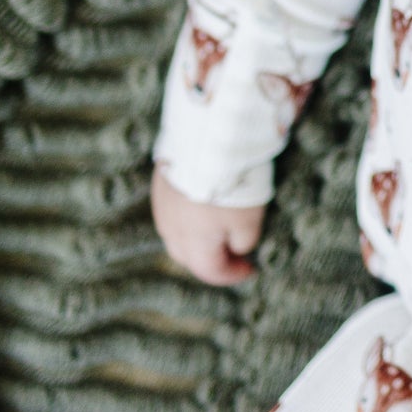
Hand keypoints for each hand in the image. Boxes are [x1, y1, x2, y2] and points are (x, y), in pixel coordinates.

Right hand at [151, 164, 266, 284]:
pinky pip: (171, 209)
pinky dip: (187, 215)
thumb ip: (242, 242)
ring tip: (219, 228)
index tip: (250, 269)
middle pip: (188, 256)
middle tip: (234, 252)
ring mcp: (161, 204)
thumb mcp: (250, 220)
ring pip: (176, 234)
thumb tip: (237, 248)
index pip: (210, 271)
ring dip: (196, 237)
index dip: (232, 274)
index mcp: (193, 244)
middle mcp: (170, 229)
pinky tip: (203, 203)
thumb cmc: (234, 184)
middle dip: (211, 259)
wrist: (209, 137)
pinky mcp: (160, 182)